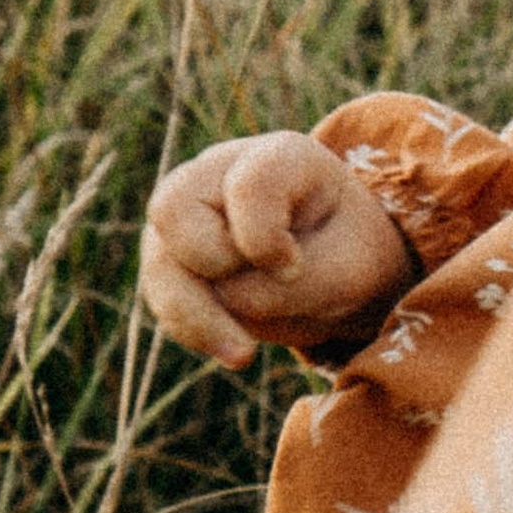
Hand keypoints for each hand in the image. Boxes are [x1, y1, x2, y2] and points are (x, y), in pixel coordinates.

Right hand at [140, 133, 417, 367]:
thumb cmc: (353, 255)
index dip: (263, 236)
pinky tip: (233, 349)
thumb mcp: (353, 271)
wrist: (343, 271)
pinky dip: (192, 328)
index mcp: (281, 158)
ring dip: (194, 315)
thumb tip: (228, 299)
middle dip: (212, 263)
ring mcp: (189, 215)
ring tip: (243, 354)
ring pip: (159, 260)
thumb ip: (301, 283)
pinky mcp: (174, 257)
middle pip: (173, 208)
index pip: (246, 183)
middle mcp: (220, 175)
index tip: (294, 267)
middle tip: (268, 288)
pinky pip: (162, 296)